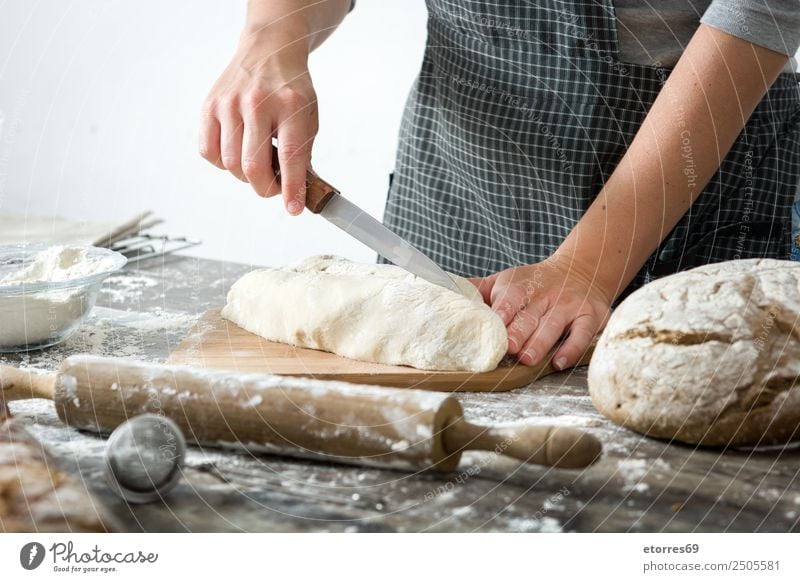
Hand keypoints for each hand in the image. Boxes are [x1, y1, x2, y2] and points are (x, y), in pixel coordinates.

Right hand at [199, 30, 317, 214]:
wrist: (269, 50)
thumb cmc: (291, 88)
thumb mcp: (309, 115)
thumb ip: (303, 153)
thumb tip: (297, 193)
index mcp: (289, 104)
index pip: (290, 156)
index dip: (291, 188)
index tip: (293, 208)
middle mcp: (257, 102)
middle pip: (253, 165)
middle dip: (266, 188)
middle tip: (275, 187)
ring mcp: (229, 103)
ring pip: (230, 163)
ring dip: (245, 177)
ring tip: (258, 165)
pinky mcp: (209, 106)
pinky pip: (208, 152)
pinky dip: (222, 163)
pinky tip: (237, 152)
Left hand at [470, 255, 612, 369]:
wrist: (581, 268)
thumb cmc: (534, 282)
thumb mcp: (505, 279)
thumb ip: (477, 288)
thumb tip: (442, 289)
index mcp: (520, 286)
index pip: (510, 298)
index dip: (503, 311)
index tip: (494, 324)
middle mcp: (545, 296)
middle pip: (530, 316)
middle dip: (518, 332)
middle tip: (508, 348)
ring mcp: (568, 306)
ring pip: (553, 326)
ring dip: (540, 343)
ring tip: (527, 358)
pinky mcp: (590, 317)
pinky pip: (582, 334)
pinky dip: (571, 349)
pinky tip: (559, 362)